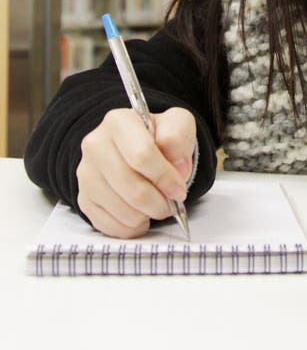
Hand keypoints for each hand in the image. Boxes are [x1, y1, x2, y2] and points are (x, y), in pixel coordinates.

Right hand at [76, 107, 196, 237]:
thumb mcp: (177, 124)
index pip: (142, 155)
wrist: (139, 148)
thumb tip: (176, 167)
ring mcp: (86, 173)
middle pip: (131, 187)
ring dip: (146, 215)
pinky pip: (109, 224)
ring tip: (156, 205)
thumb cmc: (158, 137)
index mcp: (118, 122)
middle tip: (171, 203)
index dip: (164, 177)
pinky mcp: (84, 198)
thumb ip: (179, 138)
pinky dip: (131, 227)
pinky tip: (141, 214)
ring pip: (121, 209)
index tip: (179, 189)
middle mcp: (95, 145)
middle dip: (158, 202)